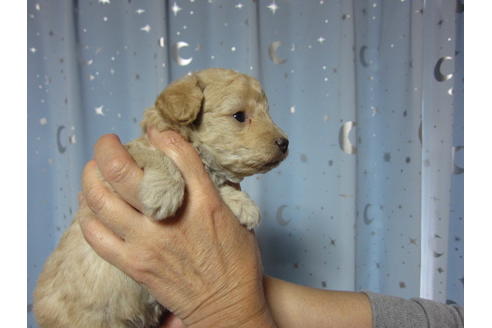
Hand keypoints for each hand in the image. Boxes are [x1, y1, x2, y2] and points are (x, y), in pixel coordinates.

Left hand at [78, 130, 275, 327]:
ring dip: (91, 178)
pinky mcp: (134, 265)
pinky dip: (87, 215)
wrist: (227, 305)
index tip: (151, 131)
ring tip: (93, 170)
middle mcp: (172, 219)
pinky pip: (96, 236)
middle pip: (125, 173)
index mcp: (204, 203)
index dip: (161, 135)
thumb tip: (187, 161)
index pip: (179, 155)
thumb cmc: (236, 261)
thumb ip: (211, 187)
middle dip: (108, 149)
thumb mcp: (235, 216)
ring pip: (101, 201)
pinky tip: (89, 206)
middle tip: (107, 144)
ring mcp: (148, 243)